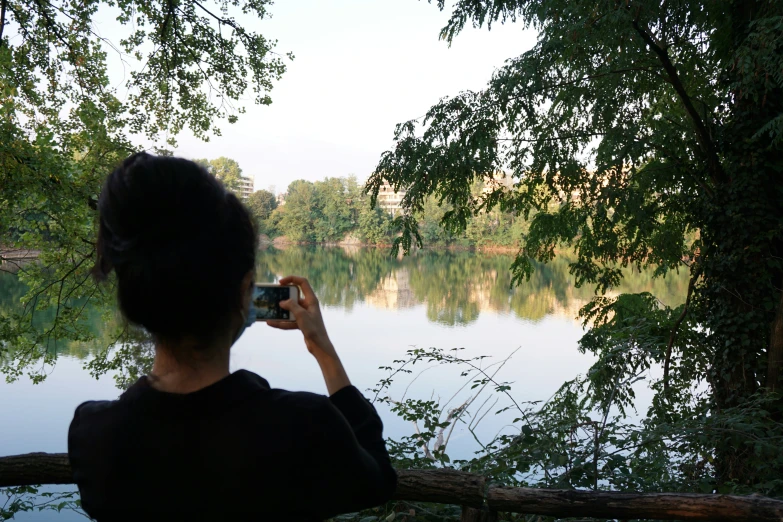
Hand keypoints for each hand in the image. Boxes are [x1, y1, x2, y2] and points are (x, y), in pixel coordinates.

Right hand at [267, 275, 349, 393]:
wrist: (319, 345)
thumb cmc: (313, 329)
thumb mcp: (301, 315)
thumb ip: (291, 306)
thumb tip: (282, 302)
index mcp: (311, 299)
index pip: (302, 283)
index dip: (292, 279)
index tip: (280, 282)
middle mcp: (308, 305)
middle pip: (294, 296)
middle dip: (283, 297)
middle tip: (272, 297)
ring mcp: (305, 314)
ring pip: (290, 309)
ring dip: (280, 311)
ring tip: (269, 311)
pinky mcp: (301, 323)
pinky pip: (289, 320)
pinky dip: (281, 322)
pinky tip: (271, 323)